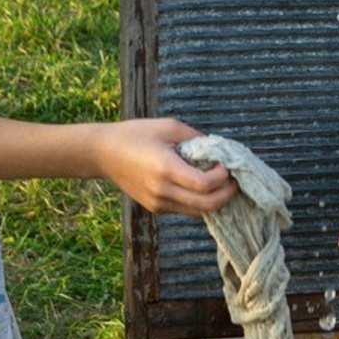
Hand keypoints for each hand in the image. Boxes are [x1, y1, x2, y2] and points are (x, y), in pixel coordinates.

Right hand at [94, 117, 236, 214]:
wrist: (103, 153)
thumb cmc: (135, 134)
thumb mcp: (168, 126)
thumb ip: (196, 138)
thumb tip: (219, 149)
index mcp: (165, 168)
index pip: (204, 185)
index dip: (223, 178)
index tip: (228, 165)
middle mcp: (161, 191)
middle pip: (205, 205)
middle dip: (226, 194)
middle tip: (235, 180)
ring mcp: (157, 202)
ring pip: (197, 212)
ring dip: (215, 200)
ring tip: (223, 183)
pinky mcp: (155, 207)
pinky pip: (185, 210)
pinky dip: (200, 202)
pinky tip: (205, 187)